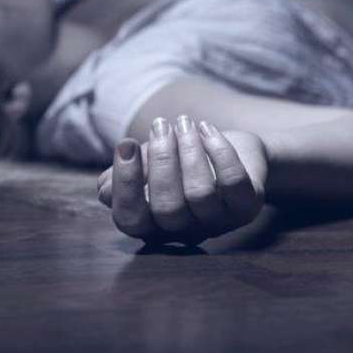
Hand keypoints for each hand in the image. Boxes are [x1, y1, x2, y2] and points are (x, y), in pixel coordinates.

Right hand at [97, 115, 268, 244]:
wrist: (231, 151)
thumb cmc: (181, 160)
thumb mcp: (148, 164)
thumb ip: (124, 176)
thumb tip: (104, 190)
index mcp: (154, 224)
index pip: (130, 219)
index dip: (124, 183)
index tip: (126, 144)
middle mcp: (185, 230)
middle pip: (167, 208)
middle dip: (161, 160)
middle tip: (161, 124)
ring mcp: (220, 221)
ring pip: (200, 193)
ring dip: (189, 150)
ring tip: (184, 121)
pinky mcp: (248, 205)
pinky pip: (234, 181)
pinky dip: (218, 150)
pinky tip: (206, 128)